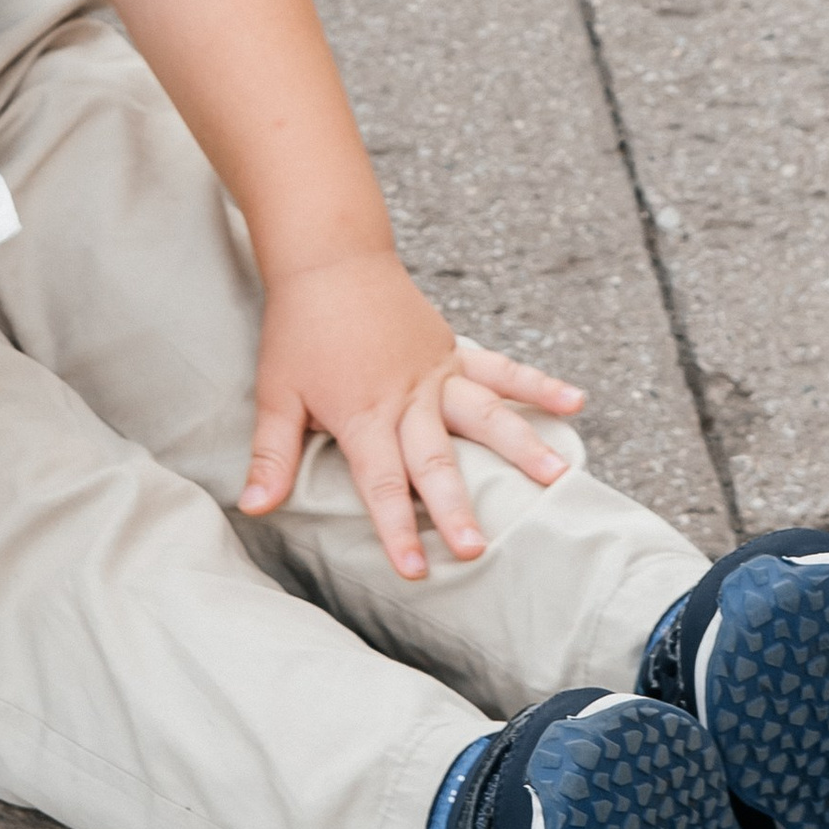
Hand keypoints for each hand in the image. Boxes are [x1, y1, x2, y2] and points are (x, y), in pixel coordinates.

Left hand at [240, 254, 586, 581]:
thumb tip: (252, 507)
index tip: (415, 570)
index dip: (396, 528)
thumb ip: (271, 454)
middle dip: (456, 507)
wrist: (328, 258)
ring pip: (485, 414)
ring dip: (521, 446)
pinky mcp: (454, 350)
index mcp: (363, 414)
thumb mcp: (276, 392)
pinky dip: (540, 384)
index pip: (381, 483)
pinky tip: (576, 402)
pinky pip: (503, 369)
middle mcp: (407, 398)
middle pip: (435, 460)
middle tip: (478, 547)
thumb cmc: (298, 328)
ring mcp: (437, 372)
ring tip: (558, 478)